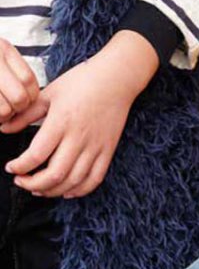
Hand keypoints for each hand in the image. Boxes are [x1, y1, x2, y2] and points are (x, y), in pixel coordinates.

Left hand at [3, 32, 158, 198]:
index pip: (35, 155)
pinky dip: (79, 190)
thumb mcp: (50, 93)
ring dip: (52, 191)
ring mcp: (95, 145)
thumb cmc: (84, 81)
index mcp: (61, 122)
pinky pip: (95, 179)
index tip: (11, 167)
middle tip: (21, 180)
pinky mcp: (108, 149)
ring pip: (73, 181)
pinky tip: (67, 190)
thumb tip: (4, 128)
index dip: (19, 167)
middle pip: (53, 175)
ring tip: (39, 188)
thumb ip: (26, 114)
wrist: (117, 77)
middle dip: (32, 185)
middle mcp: (79, 137)